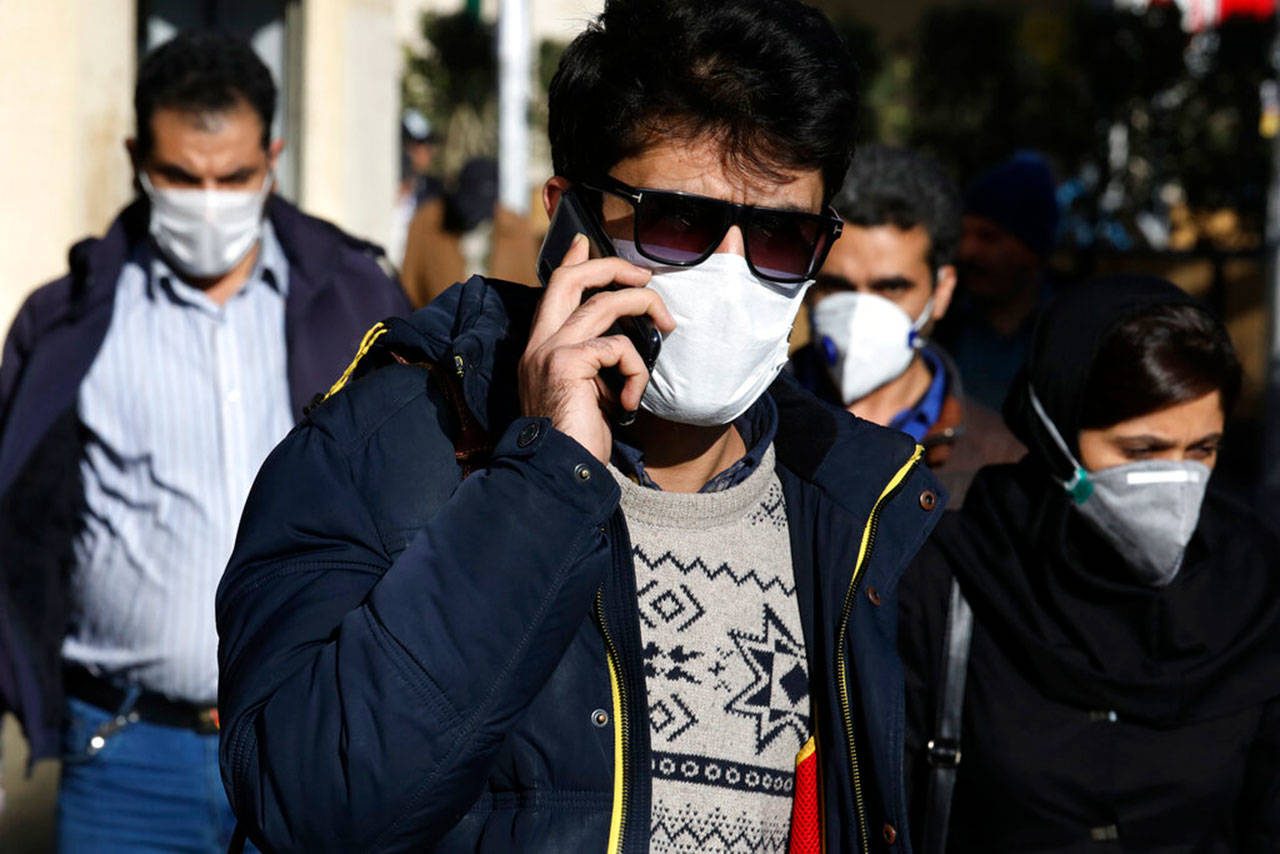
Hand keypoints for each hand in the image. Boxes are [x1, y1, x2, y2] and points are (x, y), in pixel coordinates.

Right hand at [519, 234, 674, 461]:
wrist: (555, 474)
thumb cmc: (575, 441)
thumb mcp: (585, 393)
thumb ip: (593, 364)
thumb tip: (621, 344)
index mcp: (539, 349)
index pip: (552, 291)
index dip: (571, 262)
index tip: (584, 241)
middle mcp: (538, 344)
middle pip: (571, 280)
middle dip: (610, 266)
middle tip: (643, 274)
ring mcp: (549, 352)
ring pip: (604, 304)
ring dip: (643, 306)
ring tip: (666, 324)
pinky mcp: (566, 365)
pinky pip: (617, 347)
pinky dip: (635, 370)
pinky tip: (630, 398)